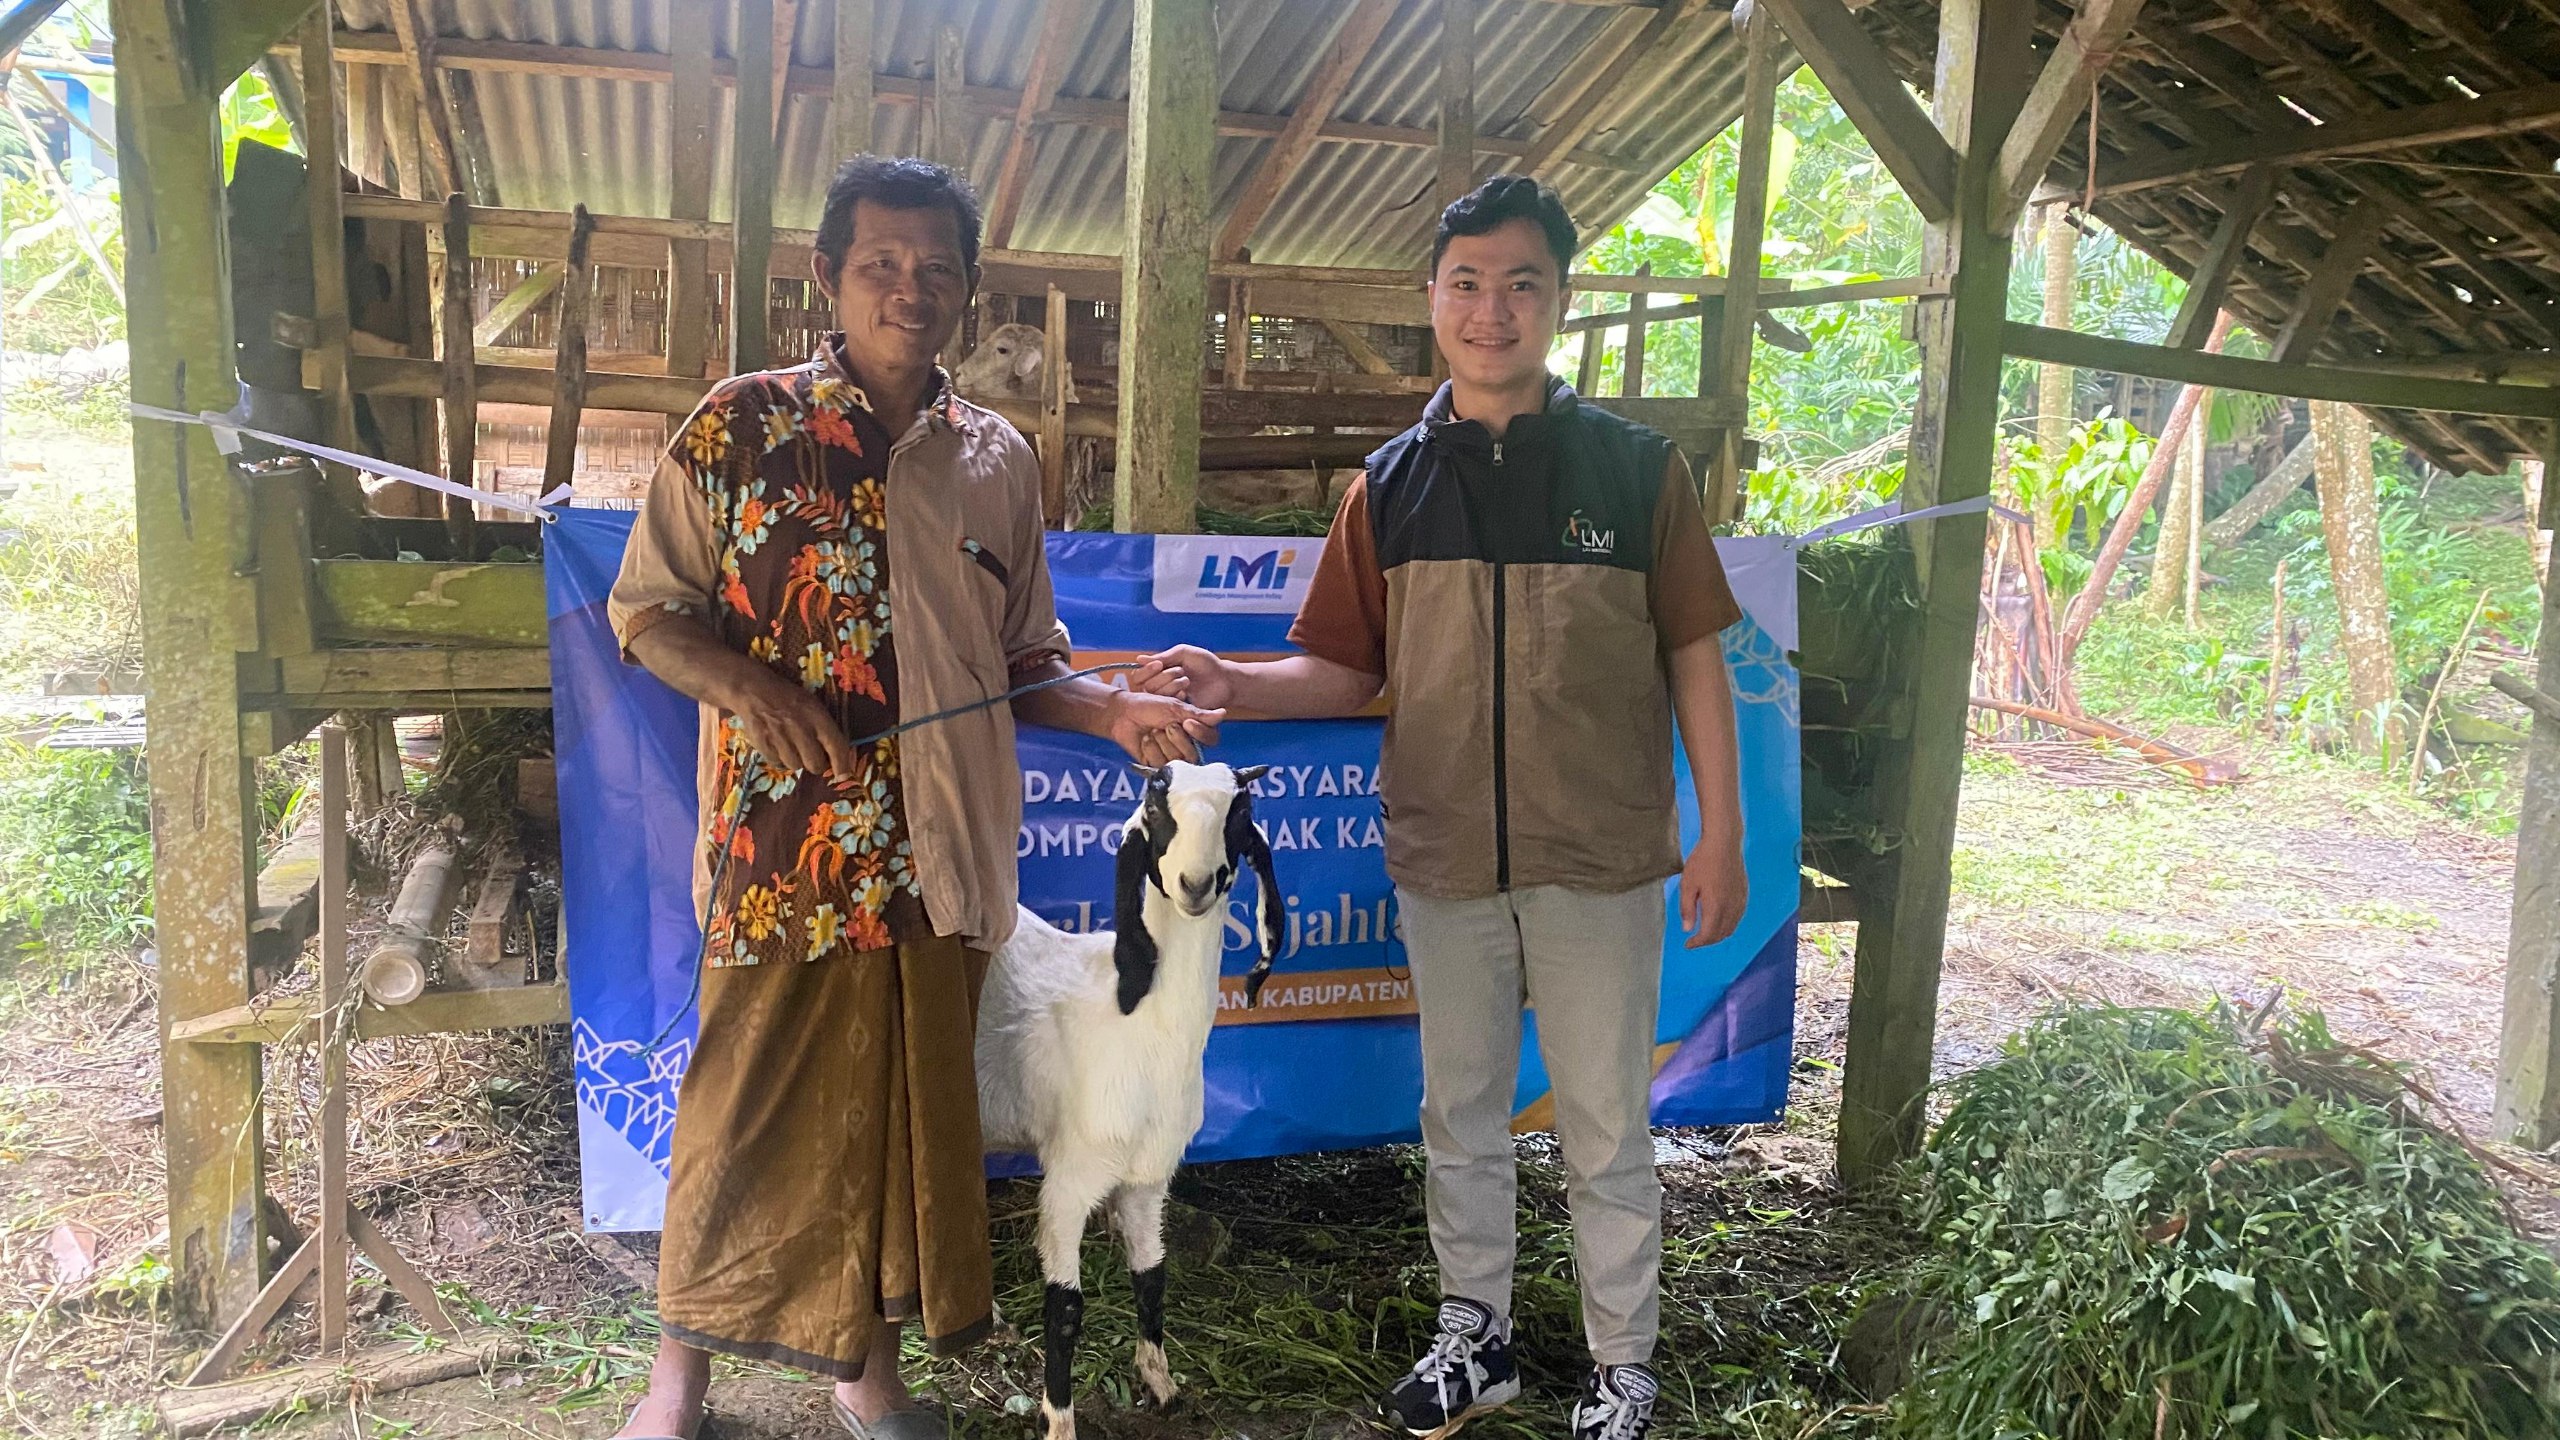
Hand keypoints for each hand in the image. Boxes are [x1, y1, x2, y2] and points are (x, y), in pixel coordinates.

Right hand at [726, 669, 858, 777]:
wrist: (753, 690)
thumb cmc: (787, 697)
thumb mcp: (811, 705)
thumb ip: (823, 728)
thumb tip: (833, 755)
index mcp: (817, 716)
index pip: (836, 746)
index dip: (842, 764)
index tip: (843, 775)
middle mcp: (801, 729)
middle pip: (815, 764)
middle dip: (816, 765)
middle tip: (812, 757)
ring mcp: (781, 738)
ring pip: (796, 766)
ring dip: (796, 761)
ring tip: (791, 746)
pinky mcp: (763, 745)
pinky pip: (777, 764)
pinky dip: (779, 759)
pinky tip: (777, 746)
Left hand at [1108, 688, 1224, 763]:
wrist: (1123, 714)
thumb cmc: (1148, 706)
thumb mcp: (1175, 707)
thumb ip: (1199, 714)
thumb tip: (1223, 713)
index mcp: (1192, 730)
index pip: (1210, 739)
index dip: (1199, 733)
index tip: (1186, 722)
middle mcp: (1184, 745)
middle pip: (1192, 754)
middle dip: (1176, 738)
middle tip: (1164, 726)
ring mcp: (1170, 756)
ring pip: (1176, 760)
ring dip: (1162, 743)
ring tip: (1152, 731)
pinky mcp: (1155, 766)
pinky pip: (1160, 764)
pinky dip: (1151, 749)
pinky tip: (1145, 740)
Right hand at [1136, 645, 1236, 710]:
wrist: (1224, 679)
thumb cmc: (1206, 664)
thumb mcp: (1183, 653)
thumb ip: (1163, 657)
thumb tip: (1139, 659)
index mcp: (1159, 674)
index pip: (1139, 676)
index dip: (1147, 670)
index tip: (1160, 665)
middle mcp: (1160, 688)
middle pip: (1147, 686)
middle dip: (1164, 677)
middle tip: (1181, 672)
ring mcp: (1169, 701)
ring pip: (1156, 696)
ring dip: (1171, 686)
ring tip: (1187, 681)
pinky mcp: (1178, 712)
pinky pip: (1168, 707)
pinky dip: (1176, 697)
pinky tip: (1187, 693)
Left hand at [1678, 836, 1747, 948]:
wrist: (1724, 844)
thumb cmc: (1703, 861)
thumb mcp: (1687, 884)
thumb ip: (1687, 909)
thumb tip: (1687, 929)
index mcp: (1715, 907)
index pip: (1708, 935)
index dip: (1697, 943)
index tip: (1688, 944)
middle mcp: (1731, 907)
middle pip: (1721, 934)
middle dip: (1707, 941)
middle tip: (1695, 940)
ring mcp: (1739, 901)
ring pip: (1731, 927)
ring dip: (1718, 934)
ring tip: (1705, 932)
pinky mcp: (1744, 894)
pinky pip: (1738, 917)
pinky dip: (1728, 925)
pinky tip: (1719, 919)